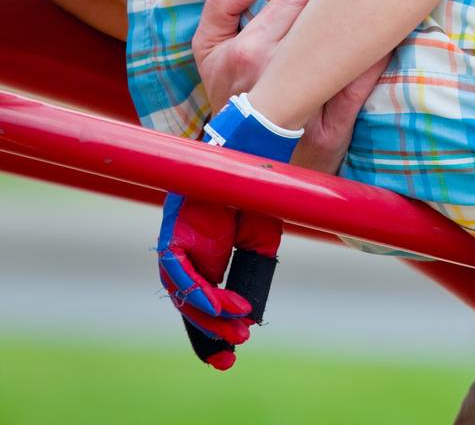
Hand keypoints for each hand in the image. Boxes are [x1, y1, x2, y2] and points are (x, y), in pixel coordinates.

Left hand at [156, 194, 276, 369]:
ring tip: (239, 327)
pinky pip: (178, 273)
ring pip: (184, 295)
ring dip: (211, 316)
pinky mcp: (171, 236)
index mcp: (204, 261)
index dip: (213, 332)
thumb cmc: (253, 197)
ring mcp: (176, 248)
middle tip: (235, 349)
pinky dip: (198, 293)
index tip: (227, 359)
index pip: (201, 305)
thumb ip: (251, 271)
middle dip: (213, 332)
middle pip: (191, 306)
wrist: (249, 160)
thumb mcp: (259, 241)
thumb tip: (248, 309)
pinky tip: (220, 307)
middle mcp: (186, 258)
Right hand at [192, 0, 386, 172]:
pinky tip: (392, 38)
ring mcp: (303, 105)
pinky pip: (360, 90)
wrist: (241, 165)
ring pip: (346, 51)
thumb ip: (222, 6)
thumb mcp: (209, 52)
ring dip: (370, 18)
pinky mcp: (330, 133)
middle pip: (326, 15)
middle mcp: (275, 74)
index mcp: (249, 49)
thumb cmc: (230, 97)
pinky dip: (377, 62)